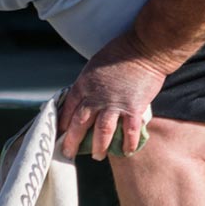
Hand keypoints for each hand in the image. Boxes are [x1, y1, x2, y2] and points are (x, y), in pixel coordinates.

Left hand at [59, 33, 169, 160]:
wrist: (144, 49)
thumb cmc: (119, 53)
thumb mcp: (94, 67)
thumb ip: (88, 85)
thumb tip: (84, 99)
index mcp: (83, 85)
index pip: (68, 109)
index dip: (63, 124)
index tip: (60, 134)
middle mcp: (95, 97)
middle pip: (80, 124)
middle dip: (72, 141)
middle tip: (68, 153)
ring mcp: (114, 104)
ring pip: (102, 131)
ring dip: (99, 146)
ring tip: (97, 156)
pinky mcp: (133, 108)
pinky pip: (129, 130)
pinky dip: (128, 143)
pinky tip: (127, 152)